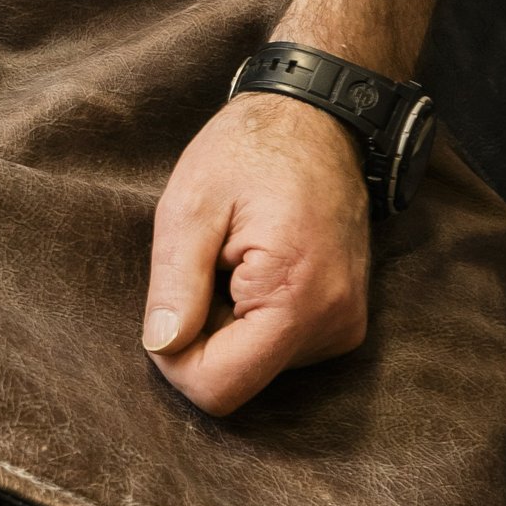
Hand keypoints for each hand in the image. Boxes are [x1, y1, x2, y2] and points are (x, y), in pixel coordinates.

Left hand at [141, 92, 370, 416]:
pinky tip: (255, 266)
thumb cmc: (249, 150)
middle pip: (239, 379)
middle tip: (208, 265)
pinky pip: (279, 346)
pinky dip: (253, 316)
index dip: (176, 360)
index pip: (221, 387)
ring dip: (228, 323)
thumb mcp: (192, 205)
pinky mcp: (344, 320)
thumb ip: (174, 282)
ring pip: (257, 365)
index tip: (167, 308)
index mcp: (295, 298)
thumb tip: (160, 346)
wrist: (316, 119)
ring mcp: (344, 326)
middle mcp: (332, 325)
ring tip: (235, 258)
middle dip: (204, 334)